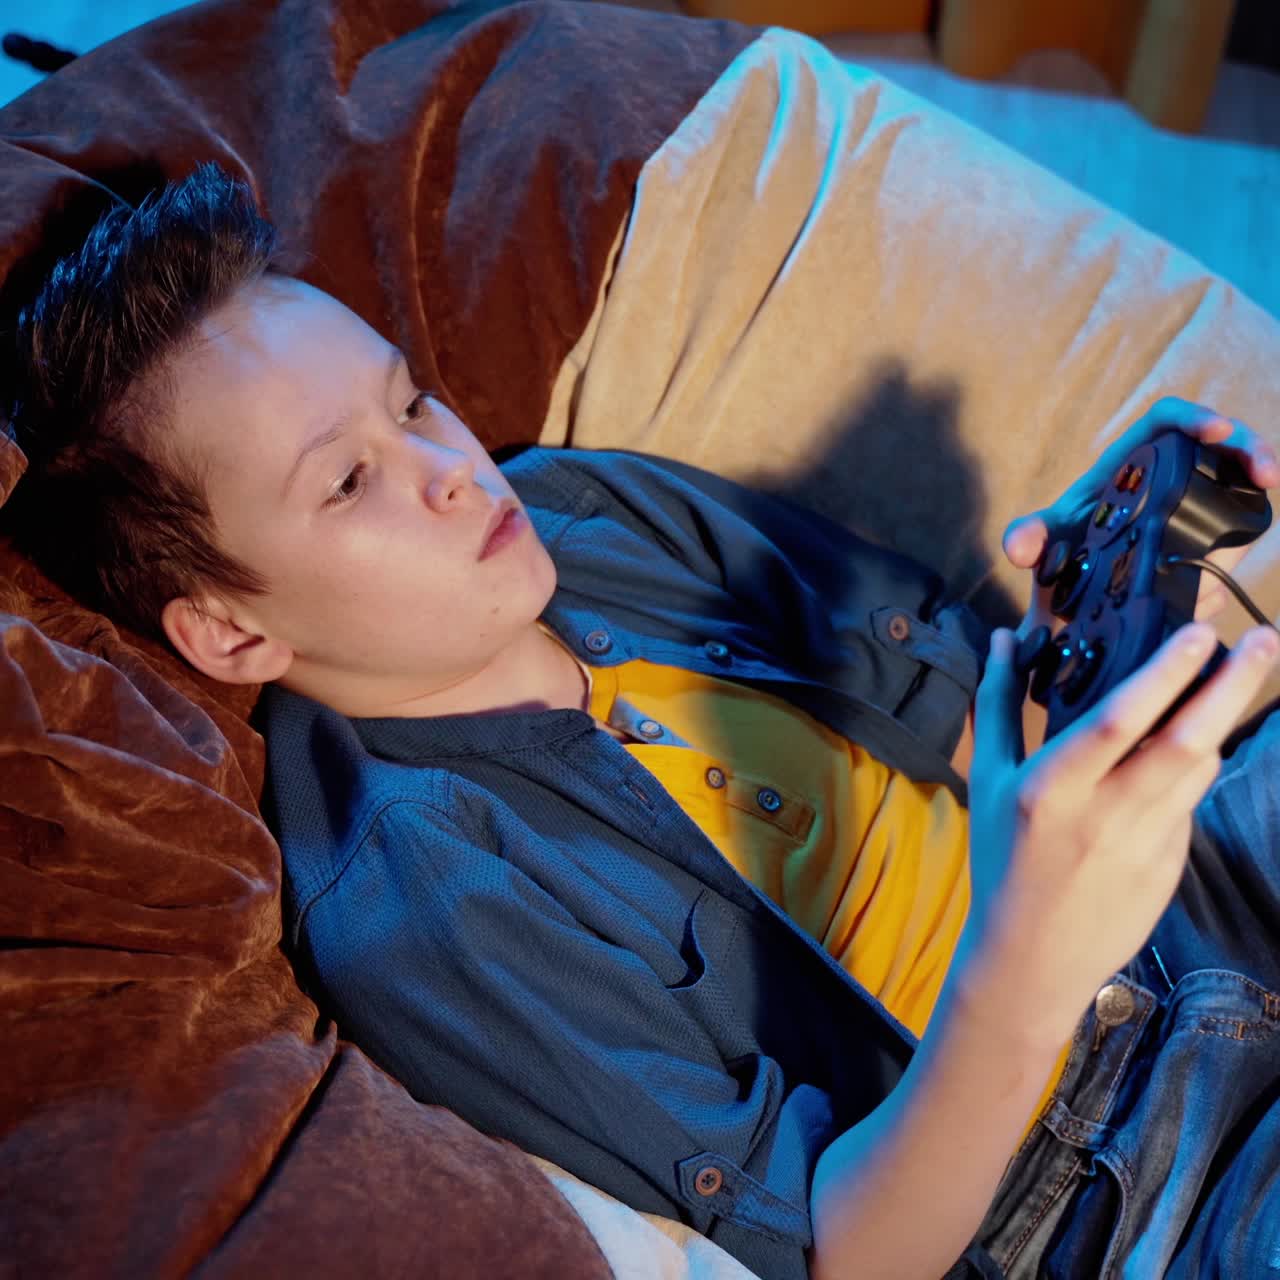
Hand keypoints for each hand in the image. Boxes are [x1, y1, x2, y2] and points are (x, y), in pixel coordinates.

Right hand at [961, 619, 1279, 1050]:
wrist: (1030, 957)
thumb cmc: (1001, 860)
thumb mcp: (987, 779)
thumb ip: (998, 704)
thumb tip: (1003, 638)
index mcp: (1053, 787)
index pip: (1120, 719)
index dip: (1164, 673)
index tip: (1197, 633)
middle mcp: (1106, 813)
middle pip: (1186, 742)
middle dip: (1231, 686)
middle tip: (1263, 640)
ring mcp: (1147, 844)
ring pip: (1200, 769)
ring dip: (1220, 719)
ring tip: (1236, 676)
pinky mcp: (1172, 867)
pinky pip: (1189, 803)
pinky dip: (1192, 769)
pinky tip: (1183, 751)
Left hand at [1003, 399, 1279, 635]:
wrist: (1064, 610)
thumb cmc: (1054, 560)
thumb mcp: (1038, 546)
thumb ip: (1025, 538)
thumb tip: (1020, 545)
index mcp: (1126, 464)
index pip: (1167, 420)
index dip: (1195, 417)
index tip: (1218, 430)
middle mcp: (1162, 480)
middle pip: (1219, 446)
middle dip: (1251, 451)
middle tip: (1268, 475)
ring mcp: (1187, 511)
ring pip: (1233, 493)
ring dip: (1247, 508)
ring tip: (1236, 544)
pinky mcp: (1201, 545)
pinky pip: (1229, 542)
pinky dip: (1227, 561)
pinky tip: (1212, 587)